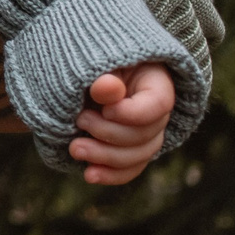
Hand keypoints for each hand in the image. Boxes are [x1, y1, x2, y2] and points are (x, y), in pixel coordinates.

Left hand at [72, 62, 174, 184]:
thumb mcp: (96, 60)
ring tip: (75, 148)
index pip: (159, 104)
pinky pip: (129, 168)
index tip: (105, 109)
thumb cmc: (89, 60)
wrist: (78, 73)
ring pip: (138, 155)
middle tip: (80, 121)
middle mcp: (156, 111)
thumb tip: (106, 87)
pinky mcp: (129, 149)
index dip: (133, 113)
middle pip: (147, 134)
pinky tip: (89, 174)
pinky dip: (110, 174)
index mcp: (156, 81)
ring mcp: (145, 133)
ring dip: (106, 157)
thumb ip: (102, 75)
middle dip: (110, 134)